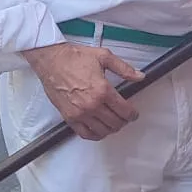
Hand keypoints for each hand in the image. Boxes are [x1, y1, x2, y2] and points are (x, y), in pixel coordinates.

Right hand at [22, 41, 143, 140]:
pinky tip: (99, 130)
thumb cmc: (75, 57)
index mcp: (103, 90)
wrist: (52, 60)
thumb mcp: (104, 56)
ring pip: (103, 131)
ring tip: (113, 122)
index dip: (133, 114)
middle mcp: (92, 105)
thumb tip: (140, 76)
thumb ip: (124, 69)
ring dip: (111, 129)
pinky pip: (85, 134)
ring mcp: (80, 113)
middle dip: (123, 121)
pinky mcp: (69, 117)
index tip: (133, 113)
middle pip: (115, 123)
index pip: (125, 111)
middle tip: (124, 117)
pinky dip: (95, 135)